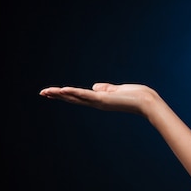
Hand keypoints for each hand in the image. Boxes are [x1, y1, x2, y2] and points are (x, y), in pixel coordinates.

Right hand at [39, 83, 159, 115]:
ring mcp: (99, 102)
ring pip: (76, 97)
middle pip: (74, 98)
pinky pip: (86, 95)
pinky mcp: (103, 100)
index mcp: (100, 100)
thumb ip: (105, 89)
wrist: (147, 102)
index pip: (79, 96)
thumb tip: (94, 87)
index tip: (53, 92)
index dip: (66, 94)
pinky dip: (74, 92)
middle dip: (58, 96)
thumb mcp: (117, 90)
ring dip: (62, 94)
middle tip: (43, 93)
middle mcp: (97, 103)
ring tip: (48, 92)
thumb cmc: (136, 96)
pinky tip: (64, 90)